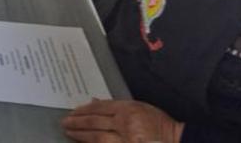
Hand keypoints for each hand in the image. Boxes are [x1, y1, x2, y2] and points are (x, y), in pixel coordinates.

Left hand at [62, 99, 182, 142]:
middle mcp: (126, 123)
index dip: (83, 110)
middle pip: (95, 121)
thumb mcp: (140, 107)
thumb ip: (116, 106)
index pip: (100, 108)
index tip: (73, 111)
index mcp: (129, 108)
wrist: (175, 140)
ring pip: (97, 136)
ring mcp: (126, 139)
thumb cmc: (159, 124)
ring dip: (81, 134)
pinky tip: (83, 142)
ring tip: (69, 132)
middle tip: (65, 122)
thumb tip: (93, 102)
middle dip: (77, 122)